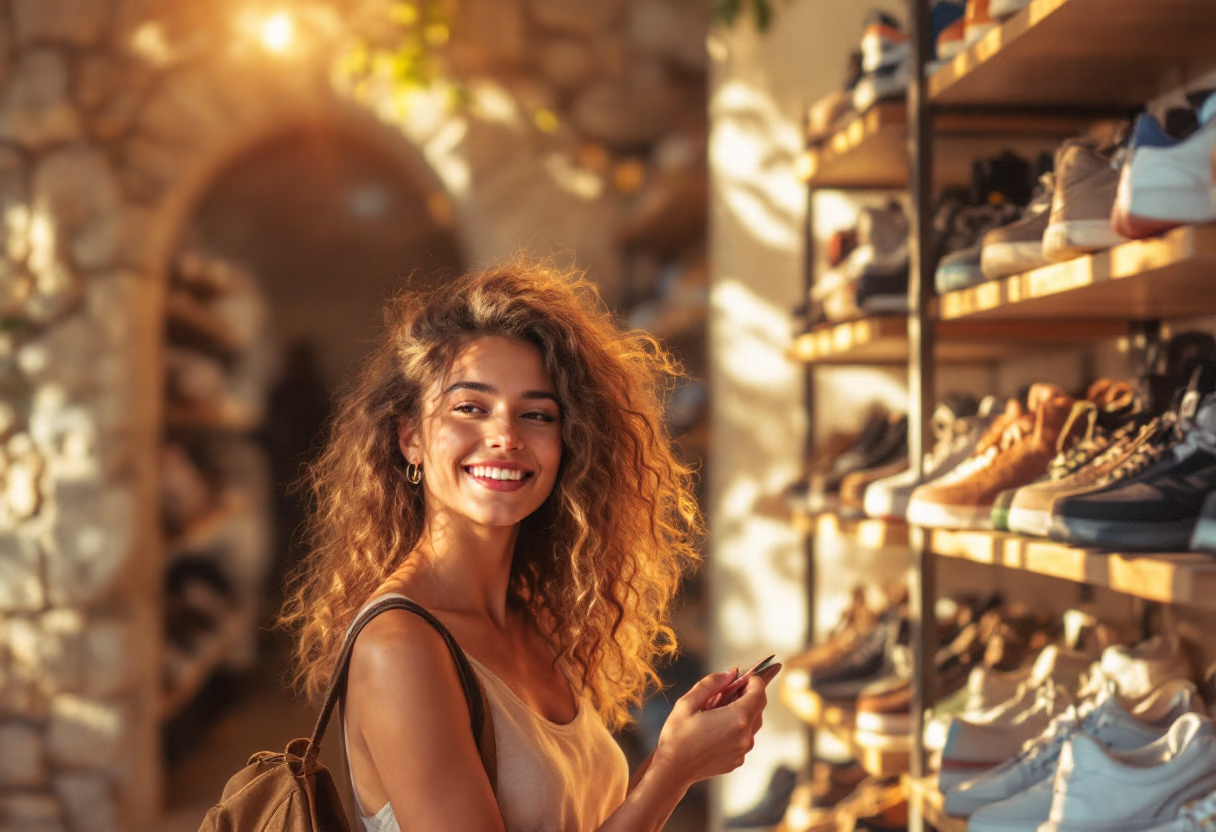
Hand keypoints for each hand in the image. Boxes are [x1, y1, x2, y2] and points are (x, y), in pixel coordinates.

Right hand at [651, 669, 769, 788]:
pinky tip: (717, 728)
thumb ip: (711, 683)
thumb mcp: (688, 702)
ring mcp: (742, 751)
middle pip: (758, 707)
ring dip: (743, 712)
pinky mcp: (737, 760)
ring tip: (720, 709)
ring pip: (753, 723)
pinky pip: (744, 739)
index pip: (759, 692)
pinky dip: (737, 729)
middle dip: (748, 694)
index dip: (754, 680)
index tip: (743, 676)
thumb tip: (731, 672)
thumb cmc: (677, 736)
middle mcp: (745, 736)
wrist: (673, 770)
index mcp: (736, 718)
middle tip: (728, 690)